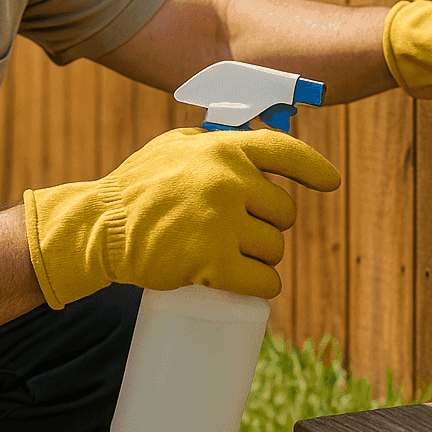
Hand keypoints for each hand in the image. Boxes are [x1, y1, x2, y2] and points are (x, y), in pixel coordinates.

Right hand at [23, 127, 341, 307]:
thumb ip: (219, 145)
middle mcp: (229, 180)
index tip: (331, 182)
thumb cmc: (139, 186)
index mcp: (224, 148)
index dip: (313, 168)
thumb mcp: (178, 146)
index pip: (286, 152)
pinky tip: (248, 283)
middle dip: (268, 226)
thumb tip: (262, 147)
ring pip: (275, 249)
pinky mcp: (212, 262)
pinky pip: (263, 281)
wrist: (99, 226)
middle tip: (237, 233)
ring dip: (262, 258)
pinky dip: (261, 286)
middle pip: (283, 213)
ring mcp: (222, 221)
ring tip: (231, 255)